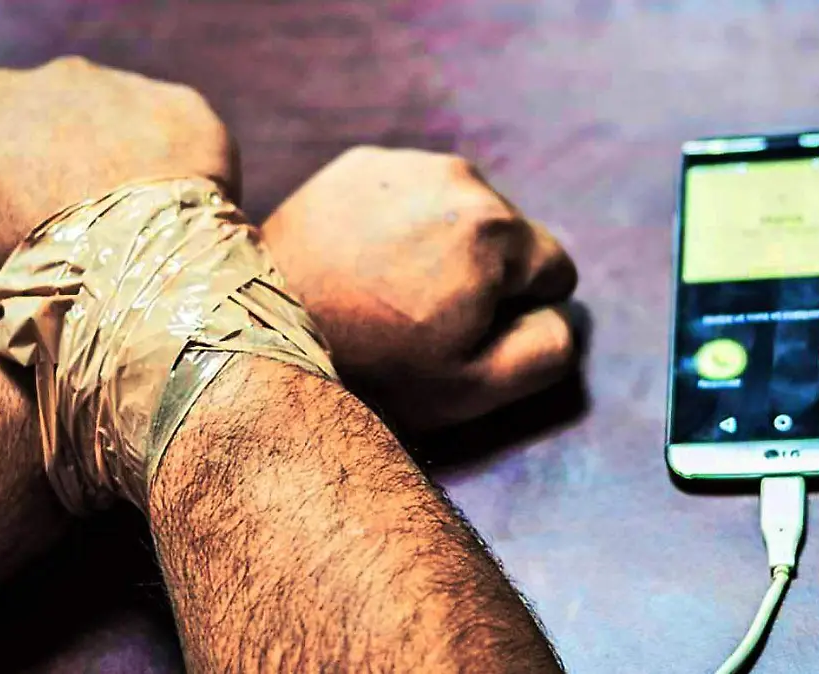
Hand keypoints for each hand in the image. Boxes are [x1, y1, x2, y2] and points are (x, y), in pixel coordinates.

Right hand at [0, 56, 238, 304]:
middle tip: (91, 230)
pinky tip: (177, 214)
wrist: (121, 266)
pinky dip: (186, 173)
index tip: (29, 226)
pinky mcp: (191, 113)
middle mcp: (64, 78)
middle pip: (69, 127)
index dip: (11, 186)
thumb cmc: (21, 256)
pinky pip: (188, 142)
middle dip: (77, 168)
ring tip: (139, 228)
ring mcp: (132, 90)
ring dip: (134, 168)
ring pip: (132, 132)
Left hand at [260, 146, 578, 431]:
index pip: (554, 270)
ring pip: (460, 211)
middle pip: (508, 235)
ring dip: (442, 245)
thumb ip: (551, 345)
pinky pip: (410, 196)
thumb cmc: (375, 368)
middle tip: (422, 315)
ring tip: (388, 290)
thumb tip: (558, 309)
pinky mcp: (357, 164)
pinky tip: (361, 262)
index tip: (467, 332)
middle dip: (481, 273)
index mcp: (497, 229)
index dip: (519, 311)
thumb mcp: (480, 386)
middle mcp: (457, 177)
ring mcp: (402, 163)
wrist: (260, 335)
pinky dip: (399, 225)